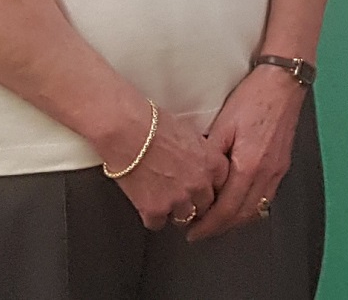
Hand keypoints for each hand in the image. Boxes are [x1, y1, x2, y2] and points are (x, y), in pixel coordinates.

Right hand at [104, 105, 228, 231]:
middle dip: (194, 202)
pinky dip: (151, 216)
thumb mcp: (190, 132)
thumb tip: (198, 161)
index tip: (201, 188)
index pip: (221, 186)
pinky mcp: (155, 210)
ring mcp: (178, 199)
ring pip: (183, 218)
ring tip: (162, 199)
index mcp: (212, 163)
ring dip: (174, 211)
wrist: (126, 130)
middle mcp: (199, 184)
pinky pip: (157, 224)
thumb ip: (201, 153)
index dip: (208, 187)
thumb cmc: (153, 124)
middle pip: (205, 205)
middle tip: (180, 195)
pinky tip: (145, 203)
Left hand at [188, 65, 303, 237]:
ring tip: (215, 219)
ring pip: (256, 210)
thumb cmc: (253, 97)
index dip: (208, 225)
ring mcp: (277, 171)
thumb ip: (210, 156)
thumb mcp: (222, 124)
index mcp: (249, 165)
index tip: (193, 232)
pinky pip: (265, 197)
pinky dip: (249, 206)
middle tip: (200, 230)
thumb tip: (198, 179)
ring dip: (235, 219)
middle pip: (243, 216)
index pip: (227, 210)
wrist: (283, 82)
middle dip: (220, 228)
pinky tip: (236, 202)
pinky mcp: (282, 165)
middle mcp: (267, 173)